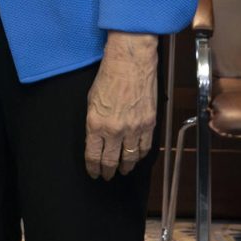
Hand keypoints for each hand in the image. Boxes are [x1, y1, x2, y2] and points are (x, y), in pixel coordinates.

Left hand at [84, 31, 157, 178]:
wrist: (130, 64)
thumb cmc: (107, 77)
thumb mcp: (91, 101)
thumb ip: (93, 122)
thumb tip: (96, 137)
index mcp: (96, 124)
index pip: (93, 154)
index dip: (93, 167)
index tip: (93, 173)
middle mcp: (114, 130)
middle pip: (111, 160)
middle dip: (108, 171)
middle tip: (106, 176)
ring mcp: (134, 128)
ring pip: (130, 157)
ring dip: (125, 166)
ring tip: (122, 170)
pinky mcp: (149, 124)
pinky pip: (145, 147)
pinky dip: (139, 155)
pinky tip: (136, 158)